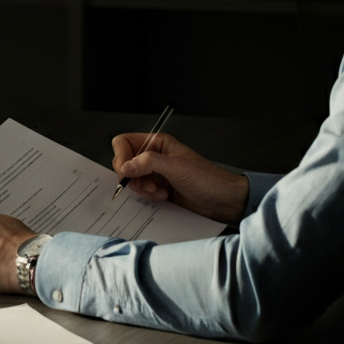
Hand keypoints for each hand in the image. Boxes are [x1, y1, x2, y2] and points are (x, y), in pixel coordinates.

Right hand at [112, 132, 249, 224]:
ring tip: (158, 192)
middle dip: (132, 176)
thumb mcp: (175, 167)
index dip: (121, 156)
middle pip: (124, 162)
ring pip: (131, 179)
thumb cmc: (206, 179)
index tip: (126, 171)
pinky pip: (141, 191)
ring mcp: (155, 173)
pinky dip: (148, 196)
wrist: (222, 201)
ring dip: (142, 188)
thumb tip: (124, 167)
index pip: (124, 142)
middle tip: (147, 184)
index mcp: (156, 143)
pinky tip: (163, 197)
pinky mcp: (157, 188)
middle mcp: (153, 156)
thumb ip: (147, 163)